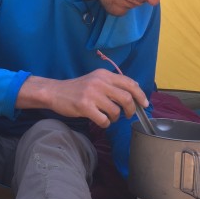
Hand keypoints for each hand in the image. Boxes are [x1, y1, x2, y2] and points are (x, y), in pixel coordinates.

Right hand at [16, 69, 147, 128]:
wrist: (55, 92)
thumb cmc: (77, 88)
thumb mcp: (95, 80)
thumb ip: (112, 84)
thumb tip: (134, 94)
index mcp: (104, 75)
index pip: (130, 83)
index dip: (141, 95)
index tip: (144, 104)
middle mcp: (99, 82)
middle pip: (127, 98)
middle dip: (131, 109)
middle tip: (128, 115)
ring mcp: (92, 94)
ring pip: (115, 111)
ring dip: (115, 118)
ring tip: (108, 117)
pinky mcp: (84, 106)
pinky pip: (104, 120)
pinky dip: (105, 123)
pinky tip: (100, 121)